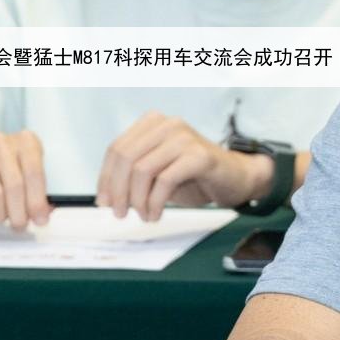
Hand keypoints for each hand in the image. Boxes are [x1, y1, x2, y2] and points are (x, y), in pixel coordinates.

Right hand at [0, 131, 48, 230]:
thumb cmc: (4, 167)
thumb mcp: (25, 170)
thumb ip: (38, 191)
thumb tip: (44, 215)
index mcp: (26, 142)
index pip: (35, 173)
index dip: (38, 201)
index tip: (40, 221)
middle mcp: (2, 144)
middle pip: (15, 186)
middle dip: (19, 213)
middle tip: (19, 225)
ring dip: (0, 216)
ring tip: (1, 218)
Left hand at [97, 112, 270, 220]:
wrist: (236, 177)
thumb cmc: (193, 176)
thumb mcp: (157, 171)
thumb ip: (133, 175)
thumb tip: (104, 198)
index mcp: (153, 123)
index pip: (117, 148)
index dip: (106, 178)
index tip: (104, 203)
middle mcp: (168, 124)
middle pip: (127, 158)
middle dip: (118, 190)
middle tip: (120, 214)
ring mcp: (184, 137)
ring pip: (143, 170)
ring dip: (137, 200)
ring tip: (142, 216)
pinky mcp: (199, 155)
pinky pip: (165, 181)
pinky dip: (155, 203)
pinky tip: (155, 214)